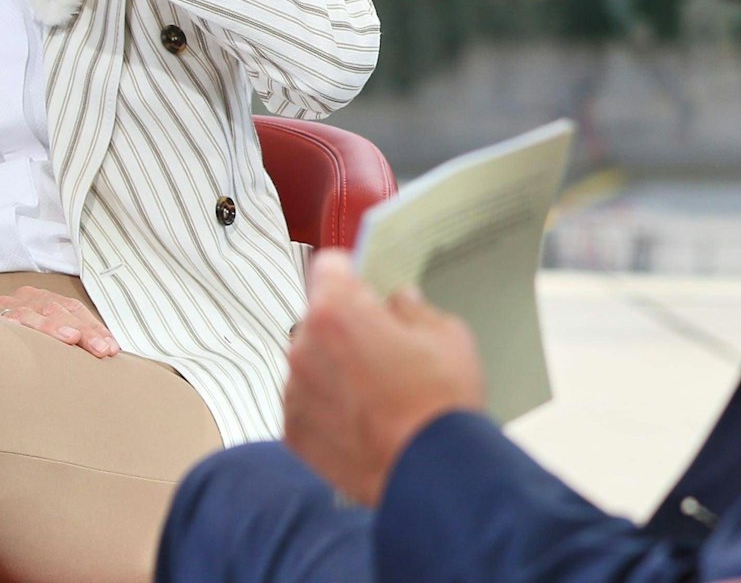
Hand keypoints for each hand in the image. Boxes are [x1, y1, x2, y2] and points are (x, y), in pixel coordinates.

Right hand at [0, 286, 121, 358]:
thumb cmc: (11, 339)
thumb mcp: (39, 336)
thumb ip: (63, 342)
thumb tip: (98, 355)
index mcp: (44, 300)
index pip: (75, 309)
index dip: (94, 327)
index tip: (112, 347)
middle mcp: (29, 298)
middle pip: (62, 310)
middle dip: (85, 330)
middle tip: (102, 350)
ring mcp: (9, 305)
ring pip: (37, 312)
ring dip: (56, 327)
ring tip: (73, 340)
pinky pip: (8, 320)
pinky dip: (24, 327)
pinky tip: (36, 338)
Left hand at [283, 250, 485, 505]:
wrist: (432, 474)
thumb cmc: (440, 403)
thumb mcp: (447, 335)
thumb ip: (415, 310)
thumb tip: (401, 303)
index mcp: (337, 310)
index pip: (328, 266)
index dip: (351, 274)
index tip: (365, 287)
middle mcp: (305, 346)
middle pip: (318, 317)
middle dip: (345, 325)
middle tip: (382, 347)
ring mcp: (295, 391)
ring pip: (310, 361)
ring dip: (333, 367)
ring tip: (375, 391)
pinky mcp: (293, 430)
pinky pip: (306, 401)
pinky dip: (327, 405)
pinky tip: (363, 418)